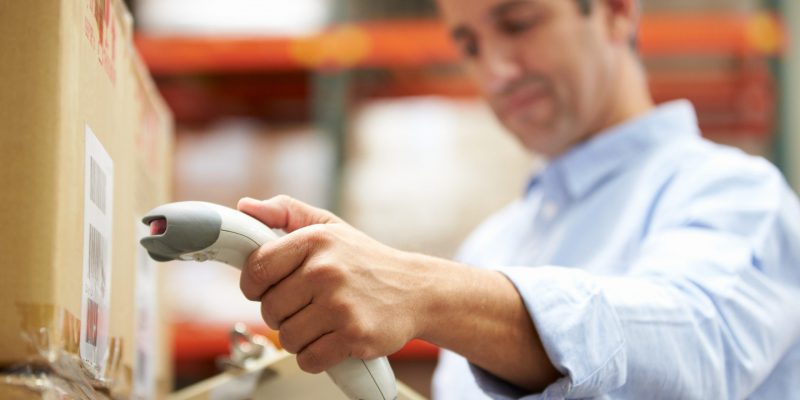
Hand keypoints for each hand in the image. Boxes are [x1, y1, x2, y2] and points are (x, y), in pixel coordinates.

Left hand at [237, 195, 425, 373]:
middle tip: (306, 306)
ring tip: (322, 322)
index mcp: (315, 241)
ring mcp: (341, 305)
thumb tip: (245, 208)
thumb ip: (285, 213)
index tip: (269, 289)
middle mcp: (326, 271)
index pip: (256, 269)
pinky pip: (309, 359)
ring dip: (300, 337)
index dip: (255, 286)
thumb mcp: (329, 226)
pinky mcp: (354, 336)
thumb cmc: (366, 261)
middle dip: (282, 314)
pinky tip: (332, 340)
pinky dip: (316, 357)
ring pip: (287, 338)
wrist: (417, 291)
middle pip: (270, 309)